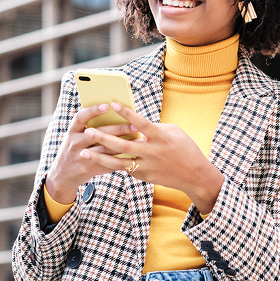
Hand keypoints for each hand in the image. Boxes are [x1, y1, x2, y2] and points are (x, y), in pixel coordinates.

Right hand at [45, 103, 134, 203]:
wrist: (63, 174)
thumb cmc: (76, 149)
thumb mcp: (76, 137)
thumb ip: (90, 127)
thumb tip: (116, 115)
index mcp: (72, 131)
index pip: (80, 117)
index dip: (93, 110)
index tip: (107, 105)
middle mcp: (75, 143)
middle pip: (99, 133)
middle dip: (119, 129)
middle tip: (135, 126)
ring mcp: (81, 156)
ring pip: (105, 149)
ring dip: (124, 144)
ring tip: (139, 140)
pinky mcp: (88, 169)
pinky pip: (107, 163)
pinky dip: (121, 159)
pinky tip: (133, 155)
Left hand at [80, 102, 224, 213]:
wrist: (194, 175)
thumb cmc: (185, 148)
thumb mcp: (174, 132)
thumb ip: (154, 127)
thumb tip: (136, 123)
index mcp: (161, 137)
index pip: (141, 123)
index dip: (127, 113)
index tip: (113, 104)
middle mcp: (152, 152)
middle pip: (124, 145)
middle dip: (104, 138)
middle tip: (89, 130)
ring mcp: (147, 167)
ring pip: (118, 163)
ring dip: (100, 157)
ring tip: (84, 151)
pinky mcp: (144, 177)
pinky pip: (126, 168)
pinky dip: (114, 163)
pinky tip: (101, 159)